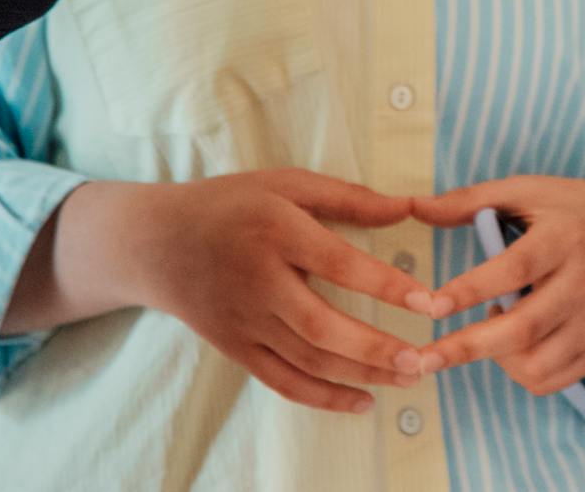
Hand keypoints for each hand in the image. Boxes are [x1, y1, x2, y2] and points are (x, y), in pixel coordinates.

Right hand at [84, 171, 417, 413]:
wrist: (156, 244)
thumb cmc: (232, 205)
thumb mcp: (287, 184)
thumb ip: (349, 197)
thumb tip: (408, 207)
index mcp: (276, 231)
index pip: (337, 264)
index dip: (384, 285)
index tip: (427, 300)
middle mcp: (258, 282)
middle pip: (321, 327)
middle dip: (376, 349)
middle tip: (423, 358)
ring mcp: (245, 321)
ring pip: (306, 361)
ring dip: (360, 375)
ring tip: (408, 376)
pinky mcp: (236, 348)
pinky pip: (282, 382)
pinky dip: (323, 397)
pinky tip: (363, 401)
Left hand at [397, 178, 584, 396]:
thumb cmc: (579, 212)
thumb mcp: (532, 192)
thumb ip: (472, 200)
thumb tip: (414, 207)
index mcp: (565, 237)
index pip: (514, 269)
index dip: (470, 289)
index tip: (429, 305)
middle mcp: (583, 283)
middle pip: (521, 330)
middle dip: (465, 348)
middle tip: (421, 359)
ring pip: (534, 365)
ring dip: (495, 359)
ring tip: (488, 329)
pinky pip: (551, 380)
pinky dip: (521, 373)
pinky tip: (514, 346)